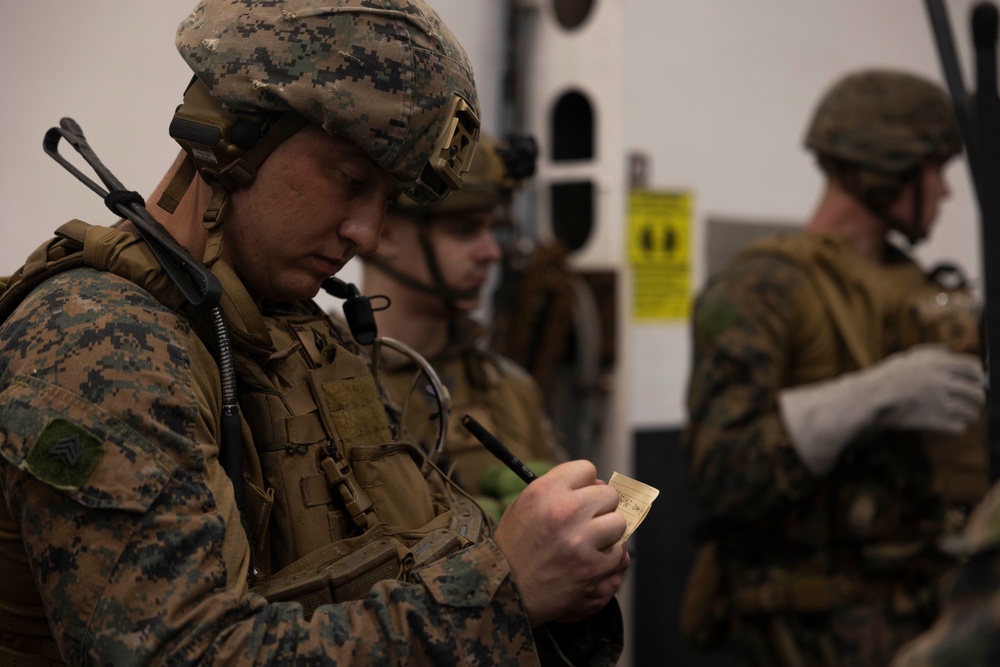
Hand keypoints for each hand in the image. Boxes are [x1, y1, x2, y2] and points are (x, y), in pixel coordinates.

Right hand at [493, 460, 628, 626]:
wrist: (505, 592)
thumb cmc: (514, 548)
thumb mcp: (523, 506)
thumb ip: (558, 490)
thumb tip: (598, 485)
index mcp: (545, 492)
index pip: (586, 469)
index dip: (584, 483)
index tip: (580, 496)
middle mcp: (565, 512)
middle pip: (609, 495)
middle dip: (600, 509)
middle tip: (585, 523)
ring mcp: (581, 542)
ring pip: (619, 525)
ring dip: (607, 535)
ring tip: (587, 545)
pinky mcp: (593, 569)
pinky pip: (618, 556)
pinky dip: (607, 562)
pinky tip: (588, 564)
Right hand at [866, 344, 983, 432]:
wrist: (867, 399)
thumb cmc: (885, 378)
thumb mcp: (907, 358)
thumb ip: (930, 352)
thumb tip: (948, 350)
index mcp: (937, 364)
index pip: (974, 369)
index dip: (978, 378)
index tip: (974, 384)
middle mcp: (941, 381)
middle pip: (977, 393)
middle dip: (977, 400)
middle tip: (972, 404)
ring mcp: (937, 401)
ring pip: (971, 412)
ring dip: (969, 415)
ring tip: (962, 416)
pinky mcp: (933, 420)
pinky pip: (959, 427)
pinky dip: (957, 427)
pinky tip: (950, 424)